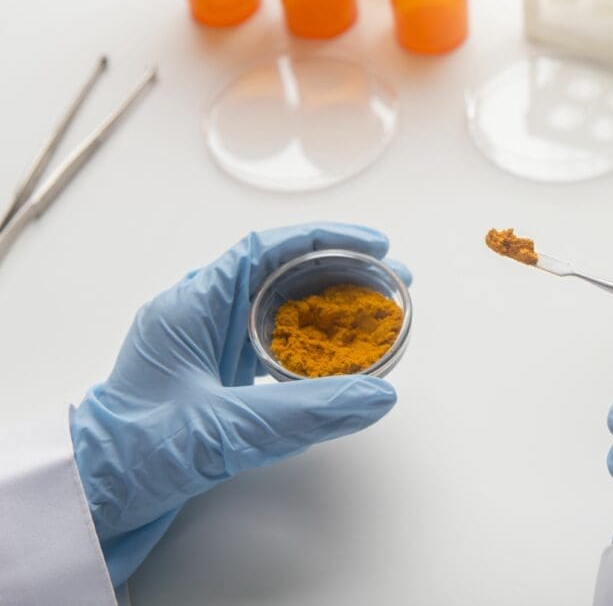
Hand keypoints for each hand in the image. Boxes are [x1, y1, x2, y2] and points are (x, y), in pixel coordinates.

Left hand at [70, 223, 411, 586]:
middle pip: (282, 274)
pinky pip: (272, 346)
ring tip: (376, 317)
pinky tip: (338, 360)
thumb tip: (376, 395)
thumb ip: (304, 411)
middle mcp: (200, 316)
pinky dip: (312, 346)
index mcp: (192, 306)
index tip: (374, 245)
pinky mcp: (215, 379)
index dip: (325, 240)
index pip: (267, 249)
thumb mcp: (224, 428)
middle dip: (341, 273)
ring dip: (330, 309)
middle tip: (391, 284)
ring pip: (280, 310)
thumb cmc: (133, 455)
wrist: (90, 502)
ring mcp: (207, 347)